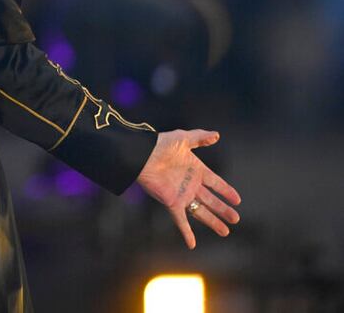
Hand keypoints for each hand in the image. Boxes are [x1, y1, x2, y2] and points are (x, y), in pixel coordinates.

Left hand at [137, 129, 241, 249]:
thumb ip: (200, 138)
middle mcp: (190, 184)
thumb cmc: (160, 144)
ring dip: (213, 222)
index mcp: (196, 169)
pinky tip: (192, 244)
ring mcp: (182, 195)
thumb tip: (217, 135)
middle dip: (223, 210)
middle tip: (236, 219)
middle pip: (211, 200)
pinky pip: (181, 221)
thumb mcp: (183, 138)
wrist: (141, 155)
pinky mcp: (172, 203)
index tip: (237, 200)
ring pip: (201, 212)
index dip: (226, 191)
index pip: (216, 183)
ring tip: (225, 231)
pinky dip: (186, 232)